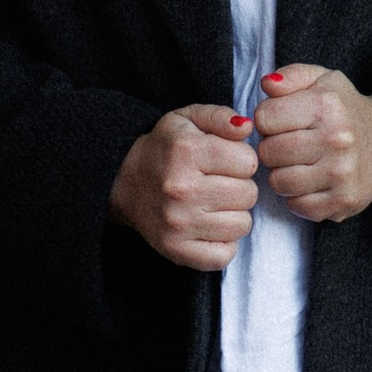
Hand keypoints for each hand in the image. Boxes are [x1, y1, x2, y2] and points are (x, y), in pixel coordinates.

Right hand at [110, 103, 258, 268]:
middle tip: (219, 183)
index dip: (242, 160)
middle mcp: (181, 188)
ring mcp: (178, 224)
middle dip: (240, 186)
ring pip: (242, 225)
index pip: (249, 162)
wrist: (122, 181)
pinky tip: (210, 226)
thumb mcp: (188, 119)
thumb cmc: (165, 149)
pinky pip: (225, 254)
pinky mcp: (176, 250)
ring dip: (234, 214)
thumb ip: (220, 116)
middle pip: (249, 194)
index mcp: (187, 151)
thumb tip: (246, 127)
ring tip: (214, 203)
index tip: (226, 161)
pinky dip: (223, 243)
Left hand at [253, 64, 371, 223]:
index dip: (267, 119)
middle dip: (272, 148)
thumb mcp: (320, 80)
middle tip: (290, 144)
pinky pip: (297, 206)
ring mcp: (342, 174)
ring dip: (282, 174)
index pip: (264, 118)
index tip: (282, 121)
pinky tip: (311, 182)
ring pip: (279, 182)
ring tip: (299, 163)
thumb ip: (291, 76)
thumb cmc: (343, 109)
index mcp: (326, 105)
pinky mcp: (343, 201)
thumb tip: (268, 85)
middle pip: (268, 152)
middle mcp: (337, 139)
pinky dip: (298, 197)